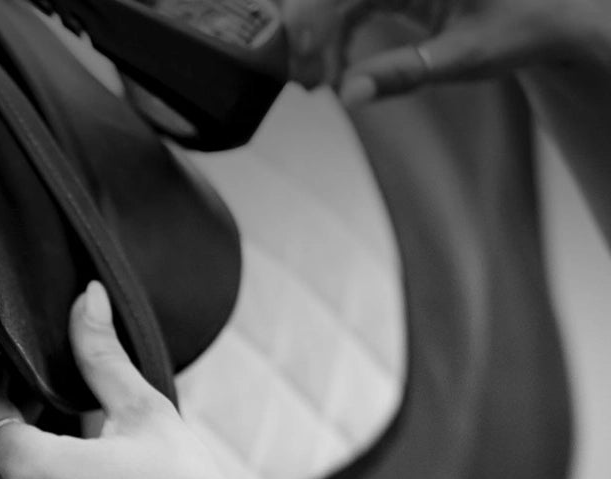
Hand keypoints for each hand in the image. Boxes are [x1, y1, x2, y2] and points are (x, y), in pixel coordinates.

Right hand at [282, 0, 610, 104]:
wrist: (551, 18)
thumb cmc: (521, 27)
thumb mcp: (465, 56)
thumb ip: (405, 73)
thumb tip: (350, 96)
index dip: (312, 18)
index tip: (305, 60)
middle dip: (305, 28)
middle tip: (301, 76)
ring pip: (332, 2)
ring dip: (315, 37)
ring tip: (315, 80)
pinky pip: (345, 9)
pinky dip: (332, 39)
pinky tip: (335, 70)